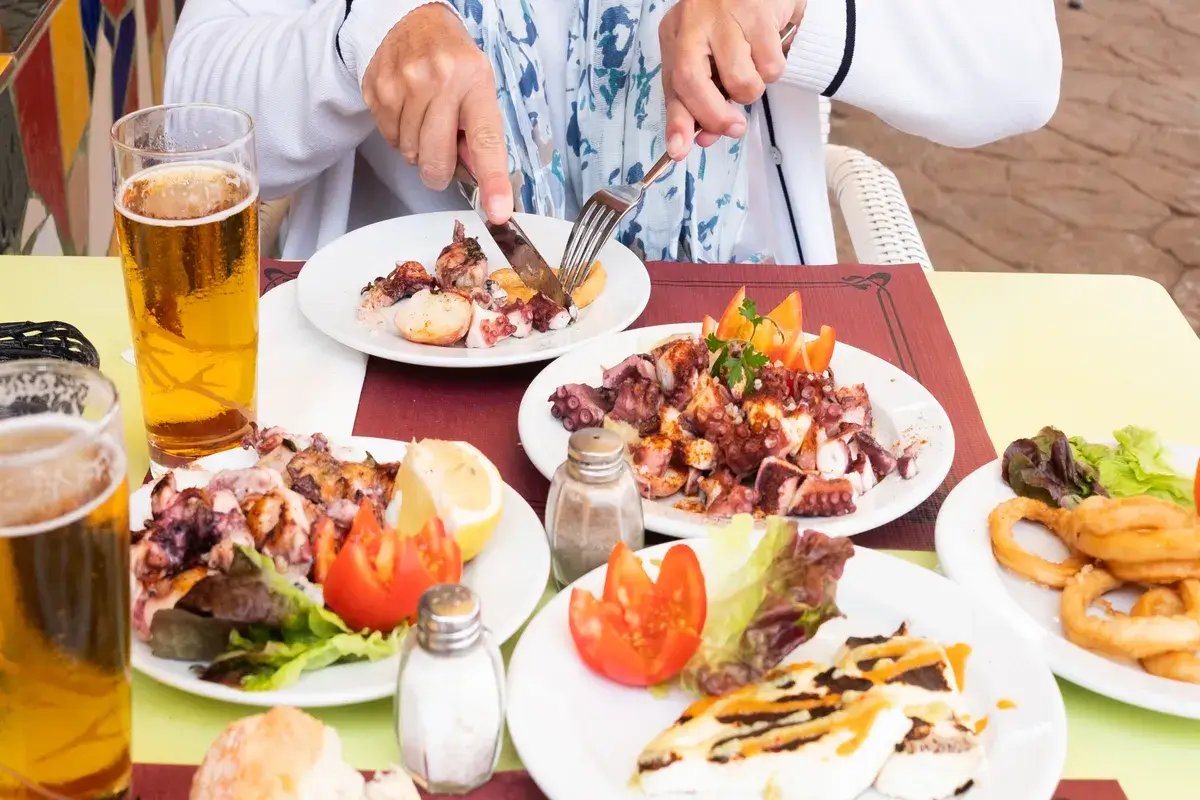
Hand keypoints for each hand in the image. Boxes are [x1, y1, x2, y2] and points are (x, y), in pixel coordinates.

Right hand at [363, 4, 512, 222]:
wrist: (410, 20)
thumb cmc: (453, 59)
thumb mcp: (480, 85)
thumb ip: (480, 131)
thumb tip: (479, 179)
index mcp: (474, 81)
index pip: (486, 141)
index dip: (493, 181)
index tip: (499, 211)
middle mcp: (439, 82)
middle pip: (437, 161)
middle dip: (441, 169)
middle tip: (445, 150)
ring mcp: (404, 86)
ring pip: (411, 155)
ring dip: (419, 149)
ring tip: (426, 118)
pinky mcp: (378, 92)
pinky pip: (390, 141)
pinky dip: (400, 136)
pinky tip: (408, 111)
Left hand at [659, 0, 804, 159]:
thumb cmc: (733, 23)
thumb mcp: (709, 55)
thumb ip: (703, 96)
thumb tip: (705, 138)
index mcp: (677, 34)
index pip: (672, 84)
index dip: (677, 121)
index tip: (678, 151)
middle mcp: (694, 22)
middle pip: (692, 82)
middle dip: (714, 116)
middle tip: (734, 128)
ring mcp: (725, 16)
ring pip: (740, 81)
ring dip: (752, 89)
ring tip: (754, 66)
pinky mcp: (758, 13)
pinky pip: (770, 66)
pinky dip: (774, 67)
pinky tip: (769, 47)